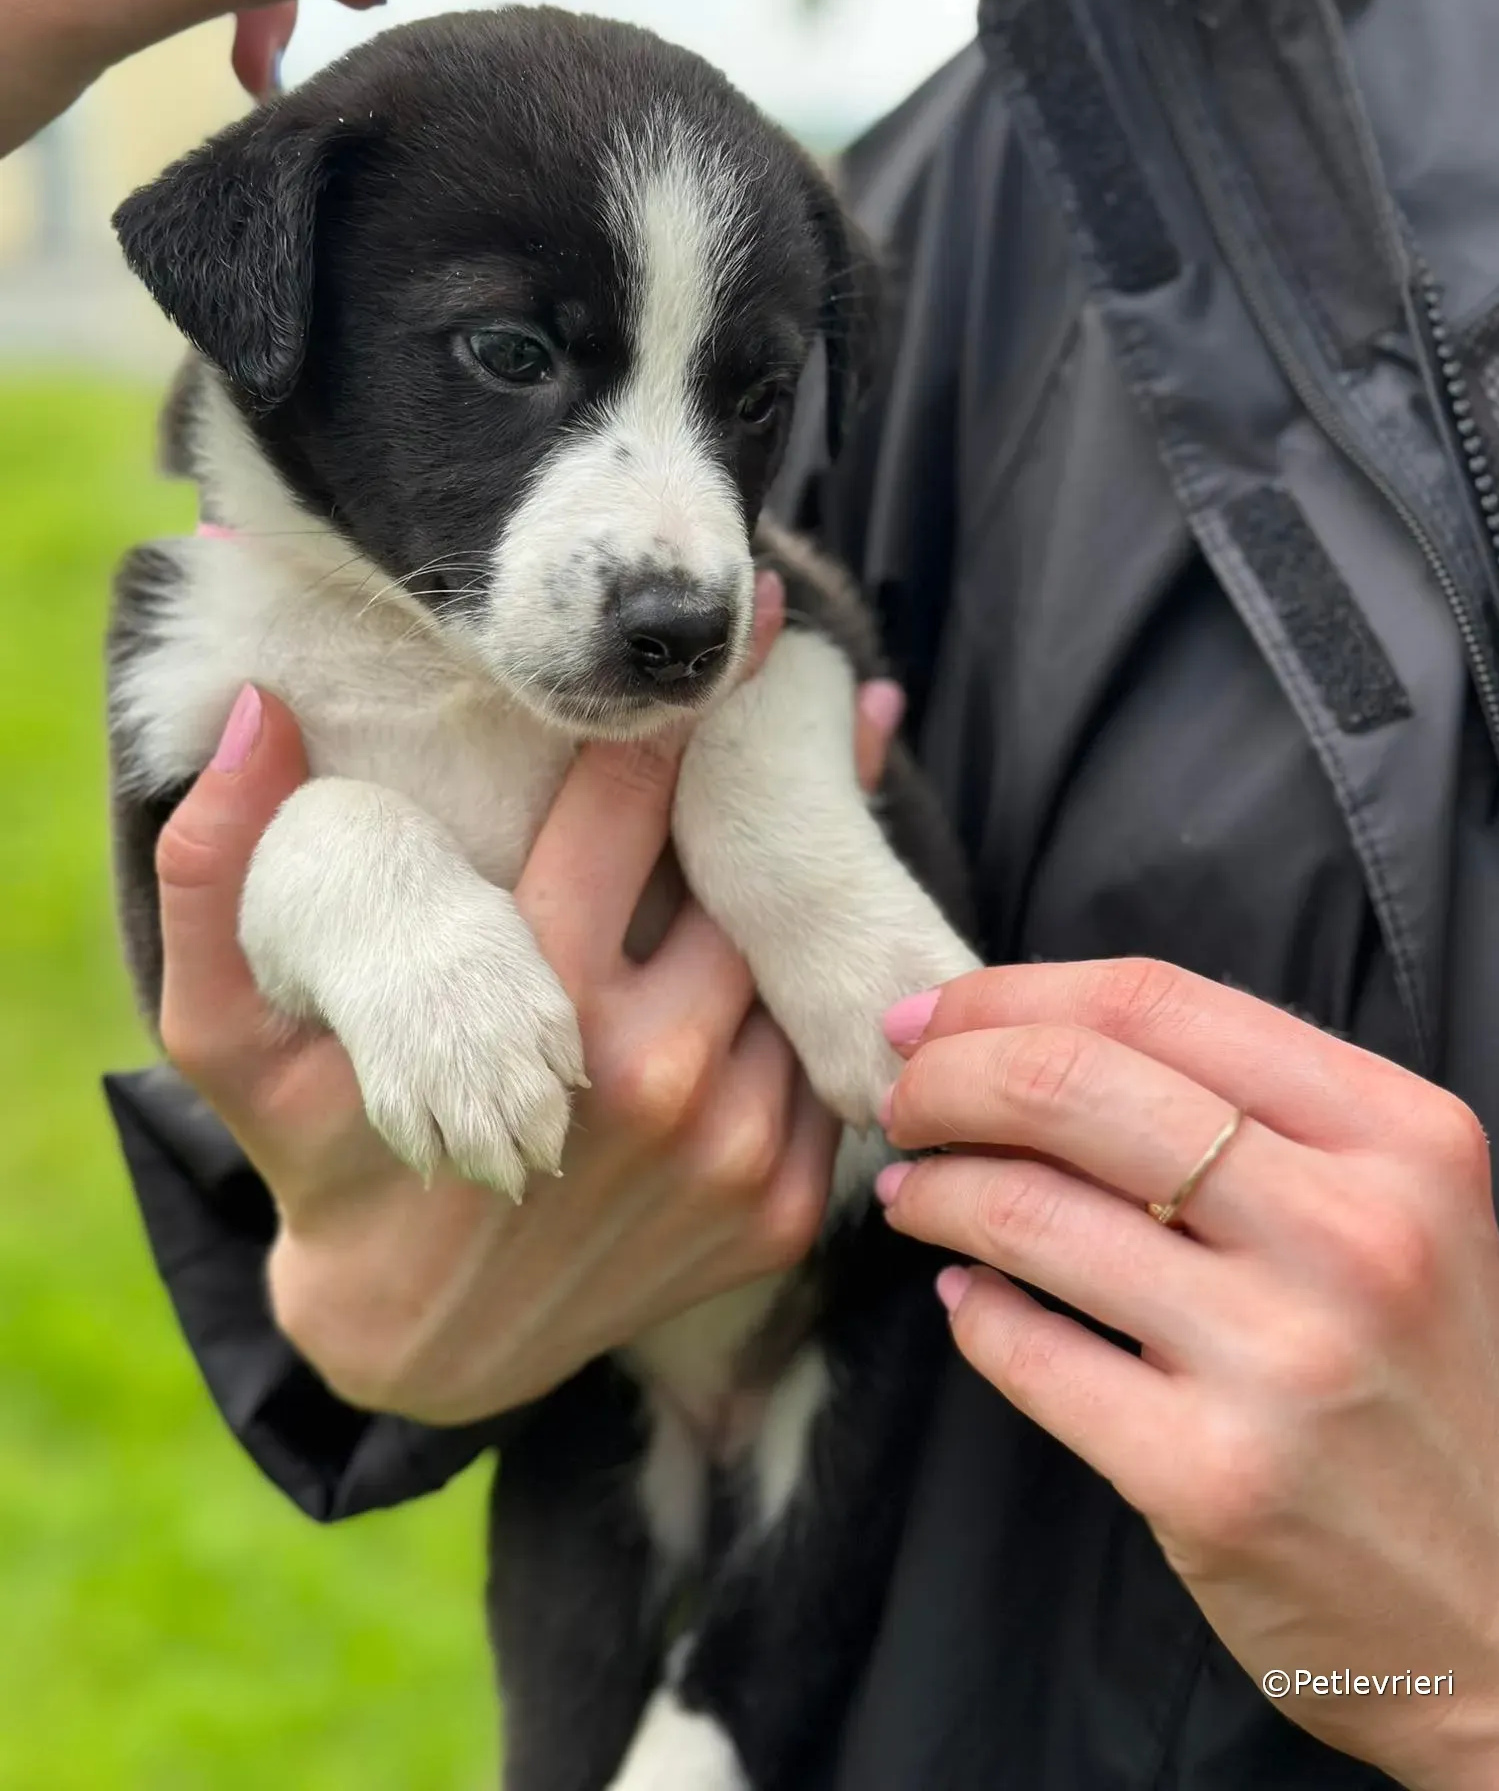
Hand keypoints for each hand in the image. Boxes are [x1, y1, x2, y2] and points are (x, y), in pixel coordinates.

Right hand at [152, 577, 907, 1424]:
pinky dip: (812, 1008)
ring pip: (793, 968)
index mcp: (534, 1001)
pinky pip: (823, 1068)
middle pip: (742, 877)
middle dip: (756, 791)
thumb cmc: (320, 1156)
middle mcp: (651, 1073)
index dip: (682, 704)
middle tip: (807, 694)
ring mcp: (728, 1152)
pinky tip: (804, 952)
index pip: (635, 801)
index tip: (742, 616)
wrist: (419, 1345)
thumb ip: (213, 869)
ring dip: (792, 899)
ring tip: (818, 802)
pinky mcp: (779, 1215)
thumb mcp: (223, 1032)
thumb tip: (255, 711)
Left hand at [876, 961, 1498, 1790]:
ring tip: (913, 1192)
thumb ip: (1254, 1112)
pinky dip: (968, 1308)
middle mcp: (1353, 1233)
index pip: (1155, 1002)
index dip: (1010, 993)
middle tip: (900, 1101)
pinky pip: (1026, 1350)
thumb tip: (1034, 1039)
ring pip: (1027, 1211)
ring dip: (934, 1188)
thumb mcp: (1398, 1212)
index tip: (931, 1016)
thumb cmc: (1415, 1386)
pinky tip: (964, 1295)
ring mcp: (1283, 1360)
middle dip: (947, 1078)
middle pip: (1071, 1085)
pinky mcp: (1209, 1478)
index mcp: (1403, 1136)